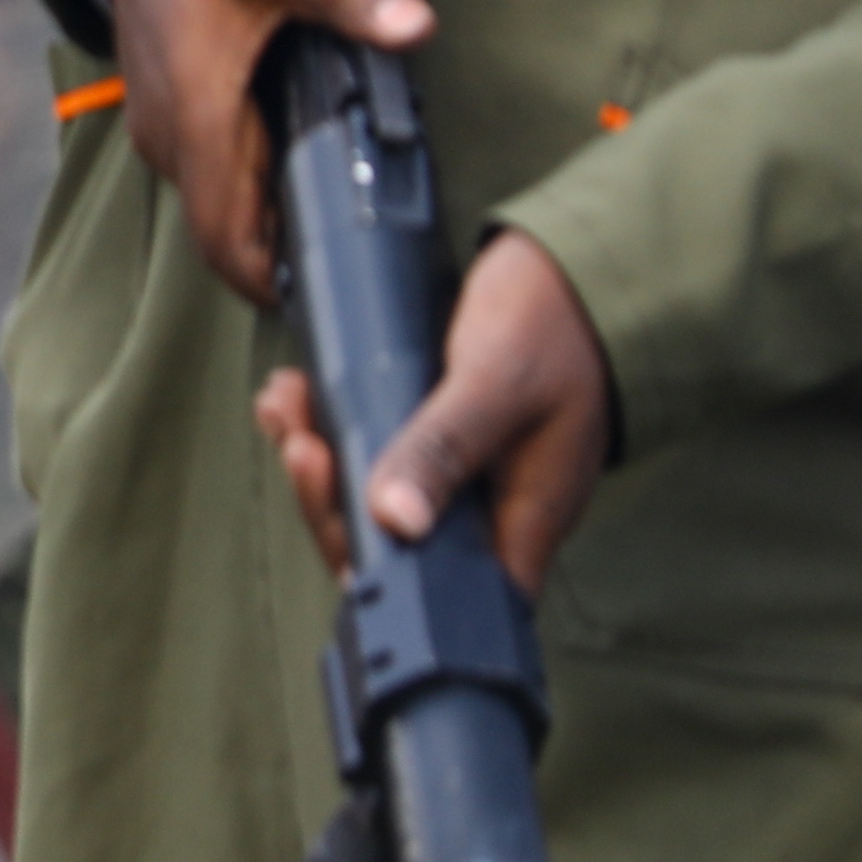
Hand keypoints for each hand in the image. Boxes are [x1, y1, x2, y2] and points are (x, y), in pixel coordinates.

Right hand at [101, 0, 432, 304]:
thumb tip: (413, 25)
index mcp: (195, 110)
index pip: (223, 236)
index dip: (270, 282)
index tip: (333, 297)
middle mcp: (170, 131)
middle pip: (225, 228)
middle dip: (286, 254)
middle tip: (368, 254)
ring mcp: (164, 121)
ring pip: (219, 202)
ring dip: (270, 217)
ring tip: (345, 209)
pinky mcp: (170, 106)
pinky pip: (213, 170)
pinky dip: (255, 182)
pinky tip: (306, 156)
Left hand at [257, 234, 614, 597]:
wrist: (573, 270)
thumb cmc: (557, 326)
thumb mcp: (498, 383)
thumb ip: (448, 449)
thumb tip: (397, 519)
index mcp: (523, 524)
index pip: (440, 592)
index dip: (373, 570)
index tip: (330, 508)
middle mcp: (490, 513)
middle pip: (391, 545)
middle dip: (329, 498)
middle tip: (299, 444)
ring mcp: (464, 478)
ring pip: (373, 496)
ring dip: (320, 456)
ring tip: (287, 406)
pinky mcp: (439, 441)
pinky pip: (374, 451)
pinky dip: (330, 425)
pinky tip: (297, 394)